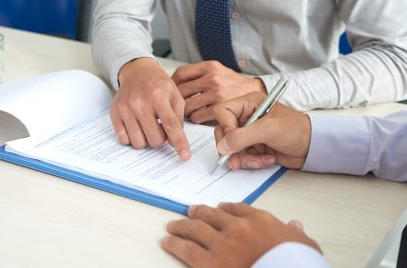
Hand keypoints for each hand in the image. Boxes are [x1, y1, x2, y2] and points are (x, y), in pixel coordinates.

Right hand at [111, 58, 190, 159]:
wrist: (137, 71)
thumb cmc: (158, 84)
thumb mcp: (175, 95)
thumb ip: (178, 118)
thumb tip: (174, 142)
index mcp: (158, 96)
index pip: (171, 125)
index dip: (179, 143)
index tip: (184, 156)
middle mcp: (140, 103)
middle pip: (155, 139)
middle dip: (161, 138)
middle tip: (160, 127)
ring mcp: (125, 109)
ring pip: (139, 143)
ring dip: (147, 139)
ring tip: (148, 126)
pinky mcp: (115, 113)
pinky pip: (124, 139)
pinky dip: (133, 137)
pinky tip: (137, 126)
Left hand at [161, 203, 320, 267]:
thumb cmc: (295, 261)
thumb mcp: (302, 245)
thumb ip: (295, 233)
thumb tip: (295, 225)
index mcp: (259, 220)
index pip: (238, 208)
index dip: (226, 207)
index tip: (220, 208)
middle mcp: (237, 227)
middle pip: (212, 215)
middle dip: (199, 212)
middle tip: (190, 210)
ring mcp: (222, 244)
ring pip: (196, 228)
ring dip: (182, 225)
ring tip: (173, 224)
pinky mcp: (210, 263)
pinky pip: (187, 249)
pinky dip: (174, 243)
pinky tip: (167, 240)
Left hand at [171, 61, 264, 123]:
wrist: (255, 93)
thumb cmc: (235, 84)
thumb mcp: (218, 71)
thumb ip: (200, 74)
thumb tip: (176, 83)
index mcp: (210, 66)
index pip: (181, 73)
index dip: (172, 83)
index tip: (170, 90)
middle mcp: (213, 78)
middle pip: (181, 90)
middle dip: (176, 100)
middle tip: (175, 105)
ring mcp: (216, 93)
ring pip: (187, 105)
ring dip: (185, 111)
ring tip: (187, 112)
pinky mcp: (220, 107)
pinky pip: (198, 116)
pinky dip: (195, 118)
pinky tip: (198, 117)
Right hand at [213, 92, 310, 169]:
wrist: (313, 147)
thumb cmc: (297, 130)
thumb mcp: (269, 129)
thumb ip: (243, 137)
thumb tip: (223, 146)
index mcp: (249, 104)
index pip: (223, 113)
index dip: (225, 128)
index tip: (233, 140)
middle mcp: (246, 117)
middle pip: (223, 132)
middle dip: (231, 148)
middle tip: (236, 159)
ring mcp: (249, 133)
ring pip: (231, 148)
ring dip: (243, 158)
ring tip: (259, 160)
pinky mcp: (253, 147)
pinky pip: (241, 157)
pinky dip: (251, 161)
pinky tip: (266, 159)